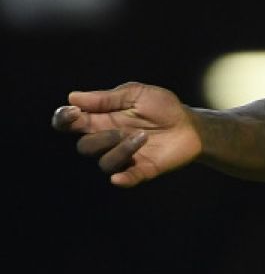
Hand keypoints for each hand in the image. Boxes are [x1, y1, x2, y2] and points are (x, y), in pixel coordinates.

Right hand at [51, 82, 201, 187]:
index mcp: (102, 120)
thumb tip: (73, 97)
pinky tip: (120, 177)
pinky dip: (121, 179)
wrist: (191, 125)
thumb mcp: (137, 94)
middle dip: (100, 138)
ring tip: (144, 136)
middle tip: (123, 129)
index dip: (64, 120)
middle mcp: (108, 140)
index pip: (70, 124)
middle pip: (84, 147)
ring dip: (121, 150)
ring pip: (104, 163)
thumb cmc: (162, 107)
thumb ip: (107, 98)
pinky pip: (124, 179)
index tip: (72, 113)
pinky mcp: (141, 170)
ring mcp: (124, 157)